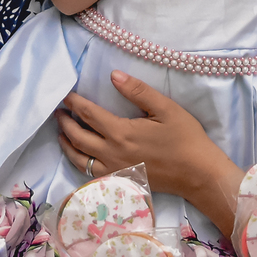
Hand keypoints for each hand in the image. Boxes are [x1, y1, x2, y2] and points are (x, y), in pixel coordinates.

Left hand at [56, 70, 223, 196]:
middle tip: (58, 111)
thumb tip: (114, 75)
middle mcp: (111, 153)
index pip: (89, 114)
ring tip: (62, 132)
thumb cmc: (185, 138)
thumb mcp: (166, 108)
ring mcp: (114, 170)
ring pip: (80, 159)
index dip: (74, 103)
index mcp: (121, 133)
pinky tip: (80, 155)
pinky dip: (79, 162)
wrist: (198, 174)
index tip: (65, 94)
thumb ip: (138, 91)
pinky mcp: (120, 180)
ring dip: (67, 144)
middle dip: (65, 122)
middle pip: (78, 137)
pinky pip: (90, 173)